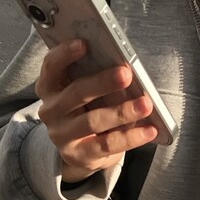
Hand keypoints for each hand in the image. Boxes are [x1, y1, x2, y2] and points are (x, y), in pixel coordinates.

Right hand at [36, 40, 158, 183]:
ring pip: (93, 121)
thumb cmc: (88, 109)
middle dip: (102, 82)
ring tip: (145, 104)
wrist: (81, 150)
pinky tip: (149, 130)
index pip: (50, 67)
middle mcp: (51, 110)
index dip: (64, 54)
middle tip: (126, 74)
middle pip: (76, 93)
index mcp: (50, 87)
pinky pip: (107, 145)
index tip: (84, 43)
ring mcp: (62, 136)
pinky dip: (131, 137)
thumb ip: (98, 78)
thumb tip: (124, 72)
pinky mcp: (78, 155)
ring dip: (122, 112)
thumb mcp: (87, 92)